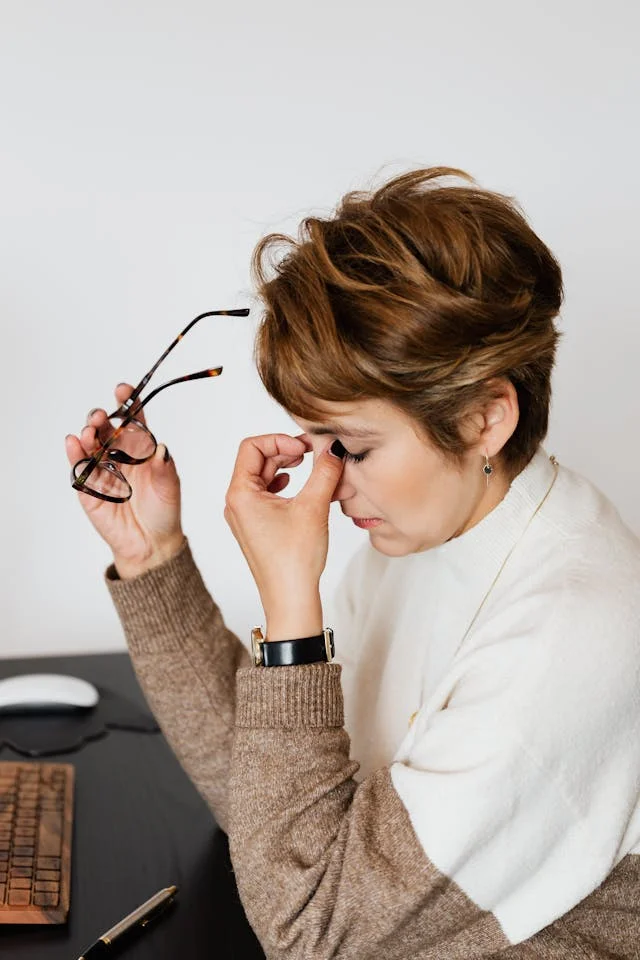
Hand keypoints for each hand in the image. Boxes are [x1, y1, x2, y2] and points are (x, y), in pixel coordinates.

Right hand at [65, 383, 184, 577]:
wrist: (152, 543)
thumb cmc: (164, 511)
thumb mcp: (170, 487)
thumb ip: (165, 467)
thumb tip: (161, 448)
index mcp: (140, 448)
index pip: (132, 420)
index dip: (127, 403)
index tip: (123, 389)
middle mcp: (119, 454)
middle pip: (106, 428)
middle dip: (101, 418)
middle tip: (102, 416)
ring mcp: (102, 470)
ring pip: (90, 444)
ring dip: (87, 433)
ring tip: (89, 430)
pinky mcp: (88, 488)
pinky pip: (79, 467)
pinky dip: (75, 454)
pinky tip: (73, 442)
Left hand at [223, 433, 344, 626]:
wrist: (290, 599)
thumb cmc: (293, 560)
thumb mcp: (313, 507)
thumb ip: (324, 471)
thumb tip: (334, 448)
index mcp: (240, 494)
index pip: (252, 446)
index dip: (280, 440)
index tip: (305, 449)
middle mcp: (236, 503)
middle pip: (257, 460)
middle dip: (286, 451)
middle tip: (314, 453)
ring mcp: (245, 515)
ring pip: (262, 477)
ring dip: (286, 467)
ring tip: (310, 467)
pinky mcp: (256, 526)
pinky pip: (266, 494)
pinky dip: (283, 484)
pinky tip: (299, 487)